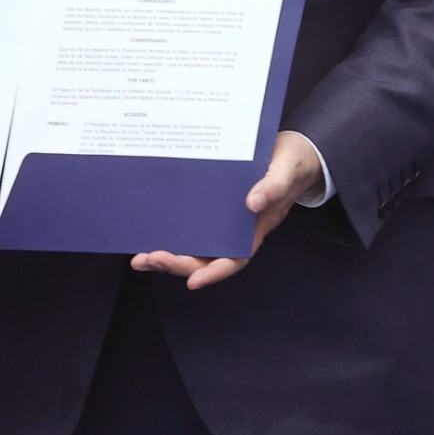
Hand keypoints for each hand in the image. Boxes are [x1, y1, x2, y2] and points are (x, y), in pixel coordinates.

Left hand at [133, 130, 322, 290]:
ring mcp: (224, 222)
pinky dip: (172, 235)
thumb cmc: (291, 163)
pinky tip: (151, 234)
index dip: (214, 273)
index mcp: (255, 228)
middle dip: (178, 264)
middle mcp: (237, 231)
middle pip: (207, 259)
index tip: (193, 281)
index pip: (234, 259)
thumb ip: (273, 186)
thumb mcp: (286, 169)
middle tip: (148, 259)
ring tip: (141, 258)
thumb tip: (252, 202)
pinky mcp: (213, 210)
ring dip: (169, 255)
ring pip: (195, 247)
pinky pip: (192, 228)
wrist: (292, 153)